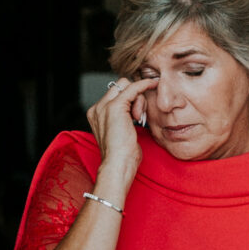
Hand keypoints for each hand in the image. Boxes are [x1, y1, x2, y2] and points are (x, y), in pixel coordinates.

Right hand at [84, 76, 145, 199]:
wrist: (117, 165)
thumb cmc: (122, 155)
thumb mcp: (122, 133)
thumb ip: (124, 119)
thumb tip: (136, 111)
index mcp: (96, 114)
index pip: (115, 94)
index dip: (130, 99)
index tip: (140, 112)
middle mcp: (97, 108)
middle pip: (119, 86)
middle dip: (134, 97)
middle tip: (139, 117)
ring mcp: (104, 106)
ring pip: (126, 85)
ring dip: (139, 99)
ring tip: (139, 119)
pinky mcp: (115, 106)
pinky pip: (133, 87)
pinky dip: (144, 85)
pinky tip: (153, 84)